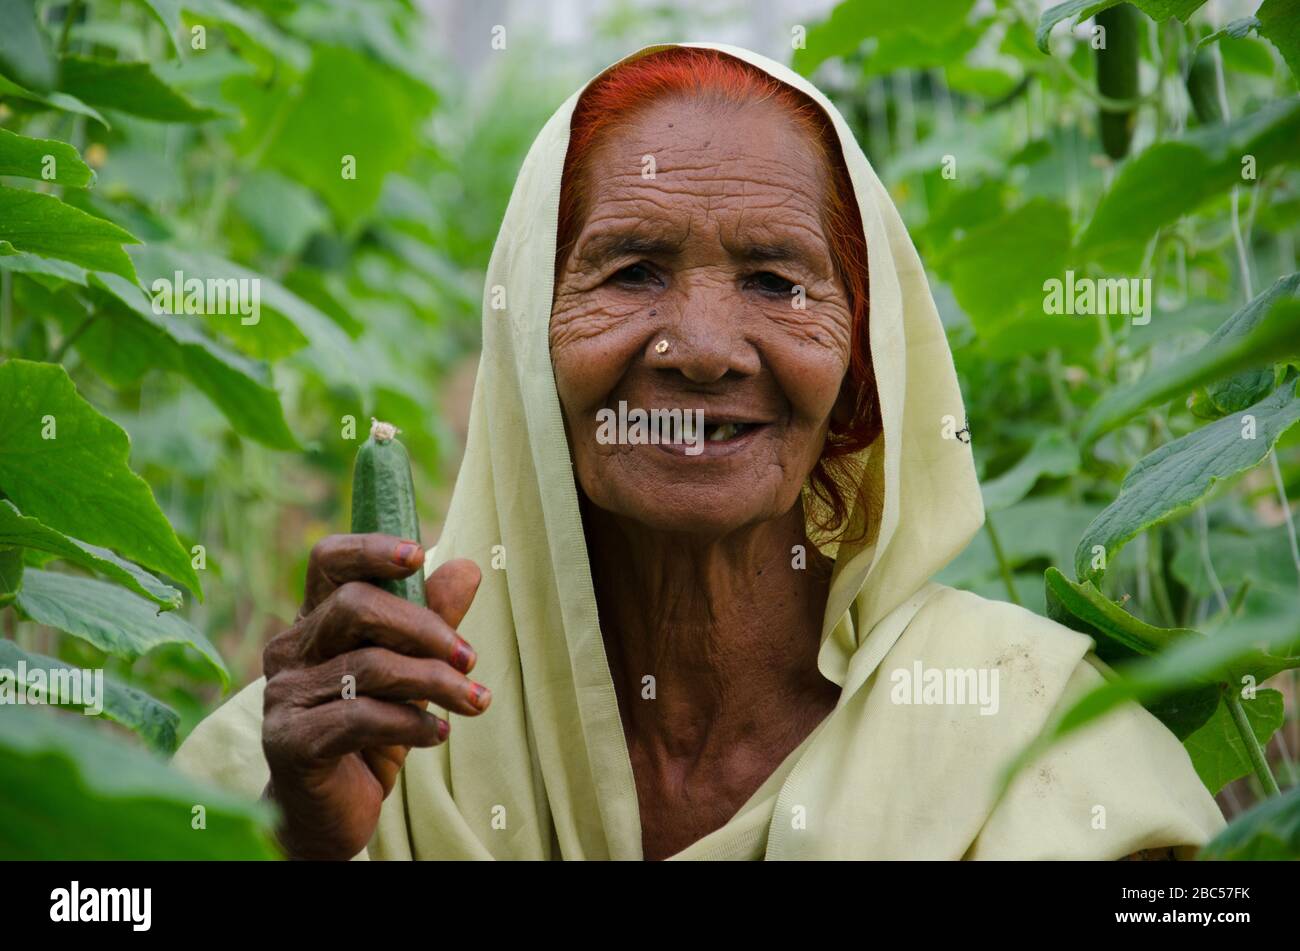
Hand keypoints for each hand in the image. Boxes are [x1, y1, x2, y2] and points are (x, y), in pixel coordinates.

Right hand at [260, 534, 485, 859]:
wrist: (330, 813)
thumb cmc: (371, 734)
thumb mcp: (411, 673)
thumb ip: (433, 621)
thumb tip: (467, 567)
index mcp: (313, 623)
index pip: (327, 561)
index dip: (370, 549)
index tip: (419, 556)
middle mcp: (289, 651)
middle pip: (355, 606)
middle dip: (425, 627)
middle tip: (470, 657)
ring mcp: (283, 696)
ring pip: (370, 666)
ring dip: (436, 682)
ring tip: (474, 702)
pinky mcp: (290, 741)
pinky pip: (362, 717)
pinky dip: (412, 724)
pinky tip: (438, 736)